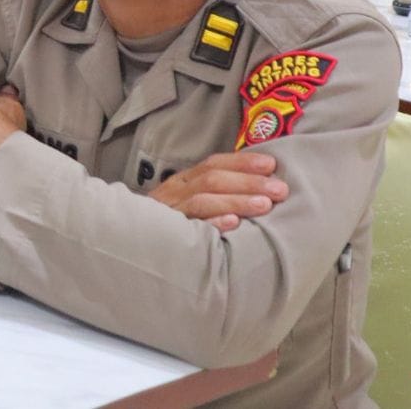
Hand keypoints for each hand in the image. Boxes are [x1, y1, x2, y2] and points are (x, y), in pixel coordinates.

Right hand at [148, 151, 288, 232]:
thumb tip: (257, 183)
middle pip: (211, 180)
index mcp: (181, 182)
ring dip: (236, 200)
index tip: (271, 164)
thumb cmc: (172, 225)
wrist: (131, 248)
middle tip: (279, 189)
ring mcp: (170, 214)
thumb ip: (213, 192)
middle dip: (248, 182)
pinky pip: (191, 229)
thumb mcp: (186, 201)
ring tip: (265, 205)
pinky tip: (233, 223)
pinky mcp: (167, 238)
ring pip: (203, 201)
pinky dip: (212, 223)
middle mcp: (174, 193)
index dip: (242, 162)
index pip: (213, 164)